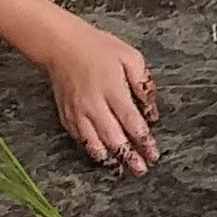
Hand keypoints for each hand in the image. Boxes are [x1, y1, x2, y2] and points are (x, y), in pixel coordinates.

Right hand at [39, 17, 159, 172]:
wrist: (62, 46)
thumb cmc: (98, 48)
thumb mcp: (130, 57)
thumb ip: (143, 84)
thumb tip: (151, 110)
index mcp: (113, 89)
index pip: (131, 122)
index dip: (144, 141)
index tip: (154, 154)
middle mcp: (94, 105)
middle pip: (114, 138)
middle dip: (129, 157)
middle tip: (141, 170)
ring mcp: (78, 113)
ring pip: (94, 143)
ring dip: (109, 158)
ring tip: (121, 170)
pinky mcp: (66, 116)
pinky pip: (80, 138)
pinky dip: (91, 149)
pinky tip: (101, 155)